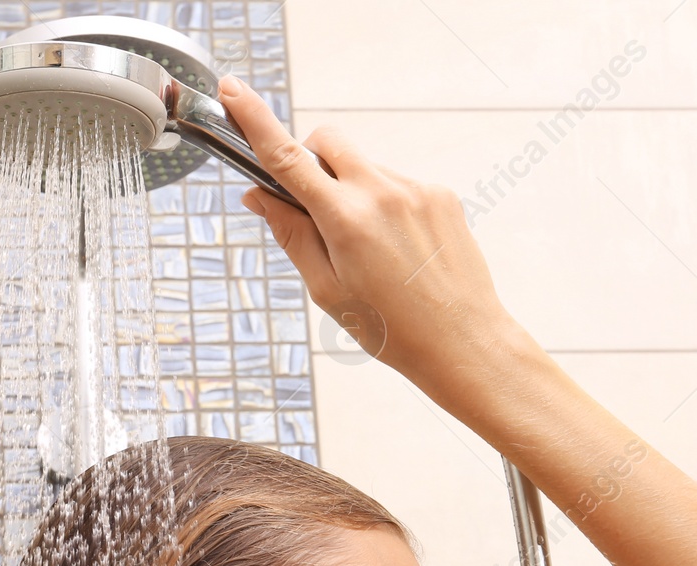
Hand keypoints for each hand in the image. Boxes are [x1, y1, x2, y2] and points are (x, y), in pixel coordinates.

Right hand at [218, 75, 546, 414]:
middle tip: (311, 204)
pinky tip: (397, 249)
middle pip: (328, 141)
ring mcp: (416, 189)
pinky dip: (383, 204)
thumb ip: (291, 236)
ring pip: (363, 166)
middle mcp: (382, 193)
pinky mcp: (440, 194)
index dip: (255, 121)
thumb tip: (259, 197)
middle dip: (309, 159)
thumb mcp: (327, 290)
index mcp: (346, 221)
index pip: (287, 158)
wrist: (463, 341)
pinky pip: (396, 183)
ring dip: (350, 190)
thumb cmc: (392, 329)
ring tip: (369, 250)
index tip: (233, 92)